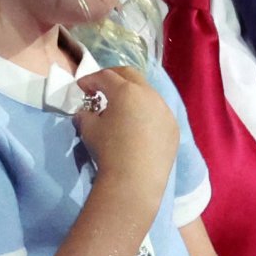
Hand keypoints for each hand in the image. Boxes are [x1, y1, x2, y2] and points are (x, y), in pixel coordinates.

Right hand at [73, 65, 178, 199]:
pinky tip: (138, 126)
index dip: (91, 79)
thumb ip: (86, 115)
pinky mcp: (173, 127)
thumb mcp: (89, 129)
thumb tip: (86, 113)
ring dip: (132, 95)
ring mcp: (165, 110)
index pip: (106, 76)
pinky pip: (158, 112)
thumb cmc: (109, 150)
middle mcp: (149, 95)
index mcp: (126, 91)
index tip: (82, 87)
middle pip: (130, 76)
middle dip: (113, 78)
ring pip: (147, 93)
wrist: (135, 179)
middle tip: (101, 87)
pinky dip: (146, 112)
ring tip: (120, 108)